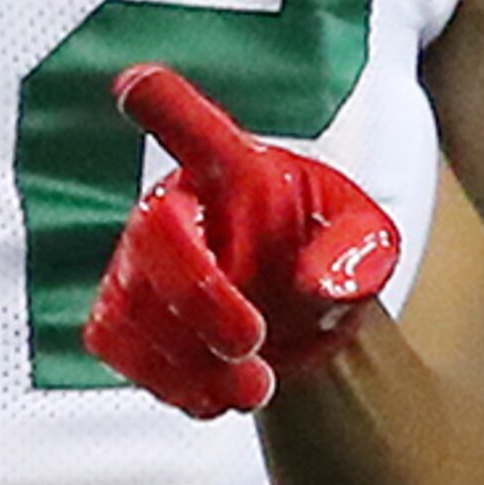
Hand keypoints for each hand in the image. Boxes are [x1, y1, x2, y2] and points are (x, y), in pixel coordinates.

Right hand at [84, 65, 400, 416]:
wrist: (304, 323)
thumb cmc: (329, 259)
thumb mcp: (368, 246)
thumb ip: (355, 257)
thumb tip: (311, 283)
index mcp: (232, 166)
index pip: (189, 123)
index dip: (158, 103)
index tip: (133, 87)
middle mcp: (174, 204)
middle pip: (155, 235)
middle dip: (200, 298)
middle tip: (251, 345)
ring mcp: (138, 259)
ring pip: (132, 302)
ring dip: (189, 356)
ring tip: (254, 388)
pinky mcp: (121, 311)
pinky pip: (115, 343)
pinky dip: (164, 379)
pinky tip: (213, 397)